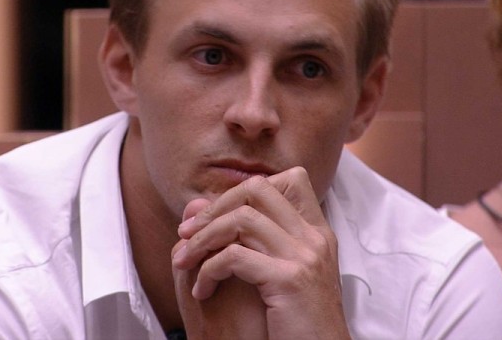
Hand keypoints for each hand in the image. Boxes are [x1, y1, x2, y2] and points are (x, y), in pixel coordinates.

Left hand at [172, 167, 349, 338]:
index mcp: (317, 233)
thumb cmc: (296, 322)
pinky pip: (234, 257)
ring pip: (240, 219)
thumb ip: (253, 240)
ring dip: (202, 239)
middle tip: (188, 232)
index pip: (290, 179)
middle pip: (258, 189)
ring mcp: (304, 256)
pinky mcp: (289, 280)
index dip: (247, 190)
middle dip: (215, 207)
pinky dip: (208, 270)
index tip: (219, 216)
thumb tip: (199, 204)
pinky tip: (202, 291)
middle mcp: (314, 238)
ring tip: (185, 262)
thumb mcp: (282, 274)